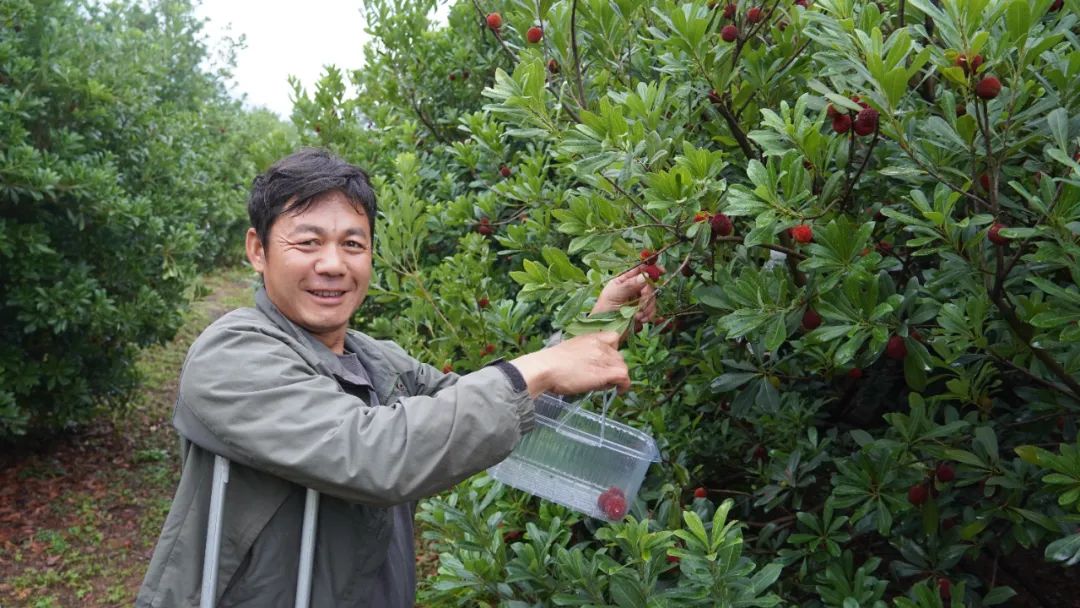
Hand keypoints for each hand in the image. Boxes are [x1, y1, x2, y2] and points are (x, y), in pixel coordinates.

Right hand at [509, 331, 629, 398]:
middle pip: (618, 356)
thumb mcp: (569, 351)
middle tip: (603, 379)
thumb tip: (585, 366)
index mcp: (590, 338)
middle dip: (613, 367)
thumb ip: (582, 354)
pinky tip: (619, 391)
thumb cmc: (550, 363)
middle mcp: (600, 345)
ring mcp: (603, 357)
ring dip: (617, 377)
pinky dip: (624, 385)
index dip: (613, 350)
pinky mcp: (605, 372)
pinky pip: (624, 376)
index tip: (607, 361)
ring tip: (604, 386)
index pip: (613, 337)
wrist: (546, 368)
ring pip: (622, 366)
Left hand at [591, 266, 657, 323]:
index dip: (651, 268)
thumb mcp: (614, 294)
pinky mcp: (642, 312)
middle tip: (641, 304)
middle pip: (649, 285)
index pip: (640, 270)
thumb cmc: (603, 309)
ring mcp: (639, 300)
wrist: (604, 330)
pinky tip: (639, 320)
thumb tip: (646, 276)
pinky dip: (648, 315)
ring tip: (636, 316)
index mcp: (624, 280)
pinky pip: (652, 311)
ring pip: (652, 298)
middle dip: (647, 295)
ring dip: (647, 307)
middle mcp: (633, 288)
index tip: (662, 271)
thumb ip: (629, 285)